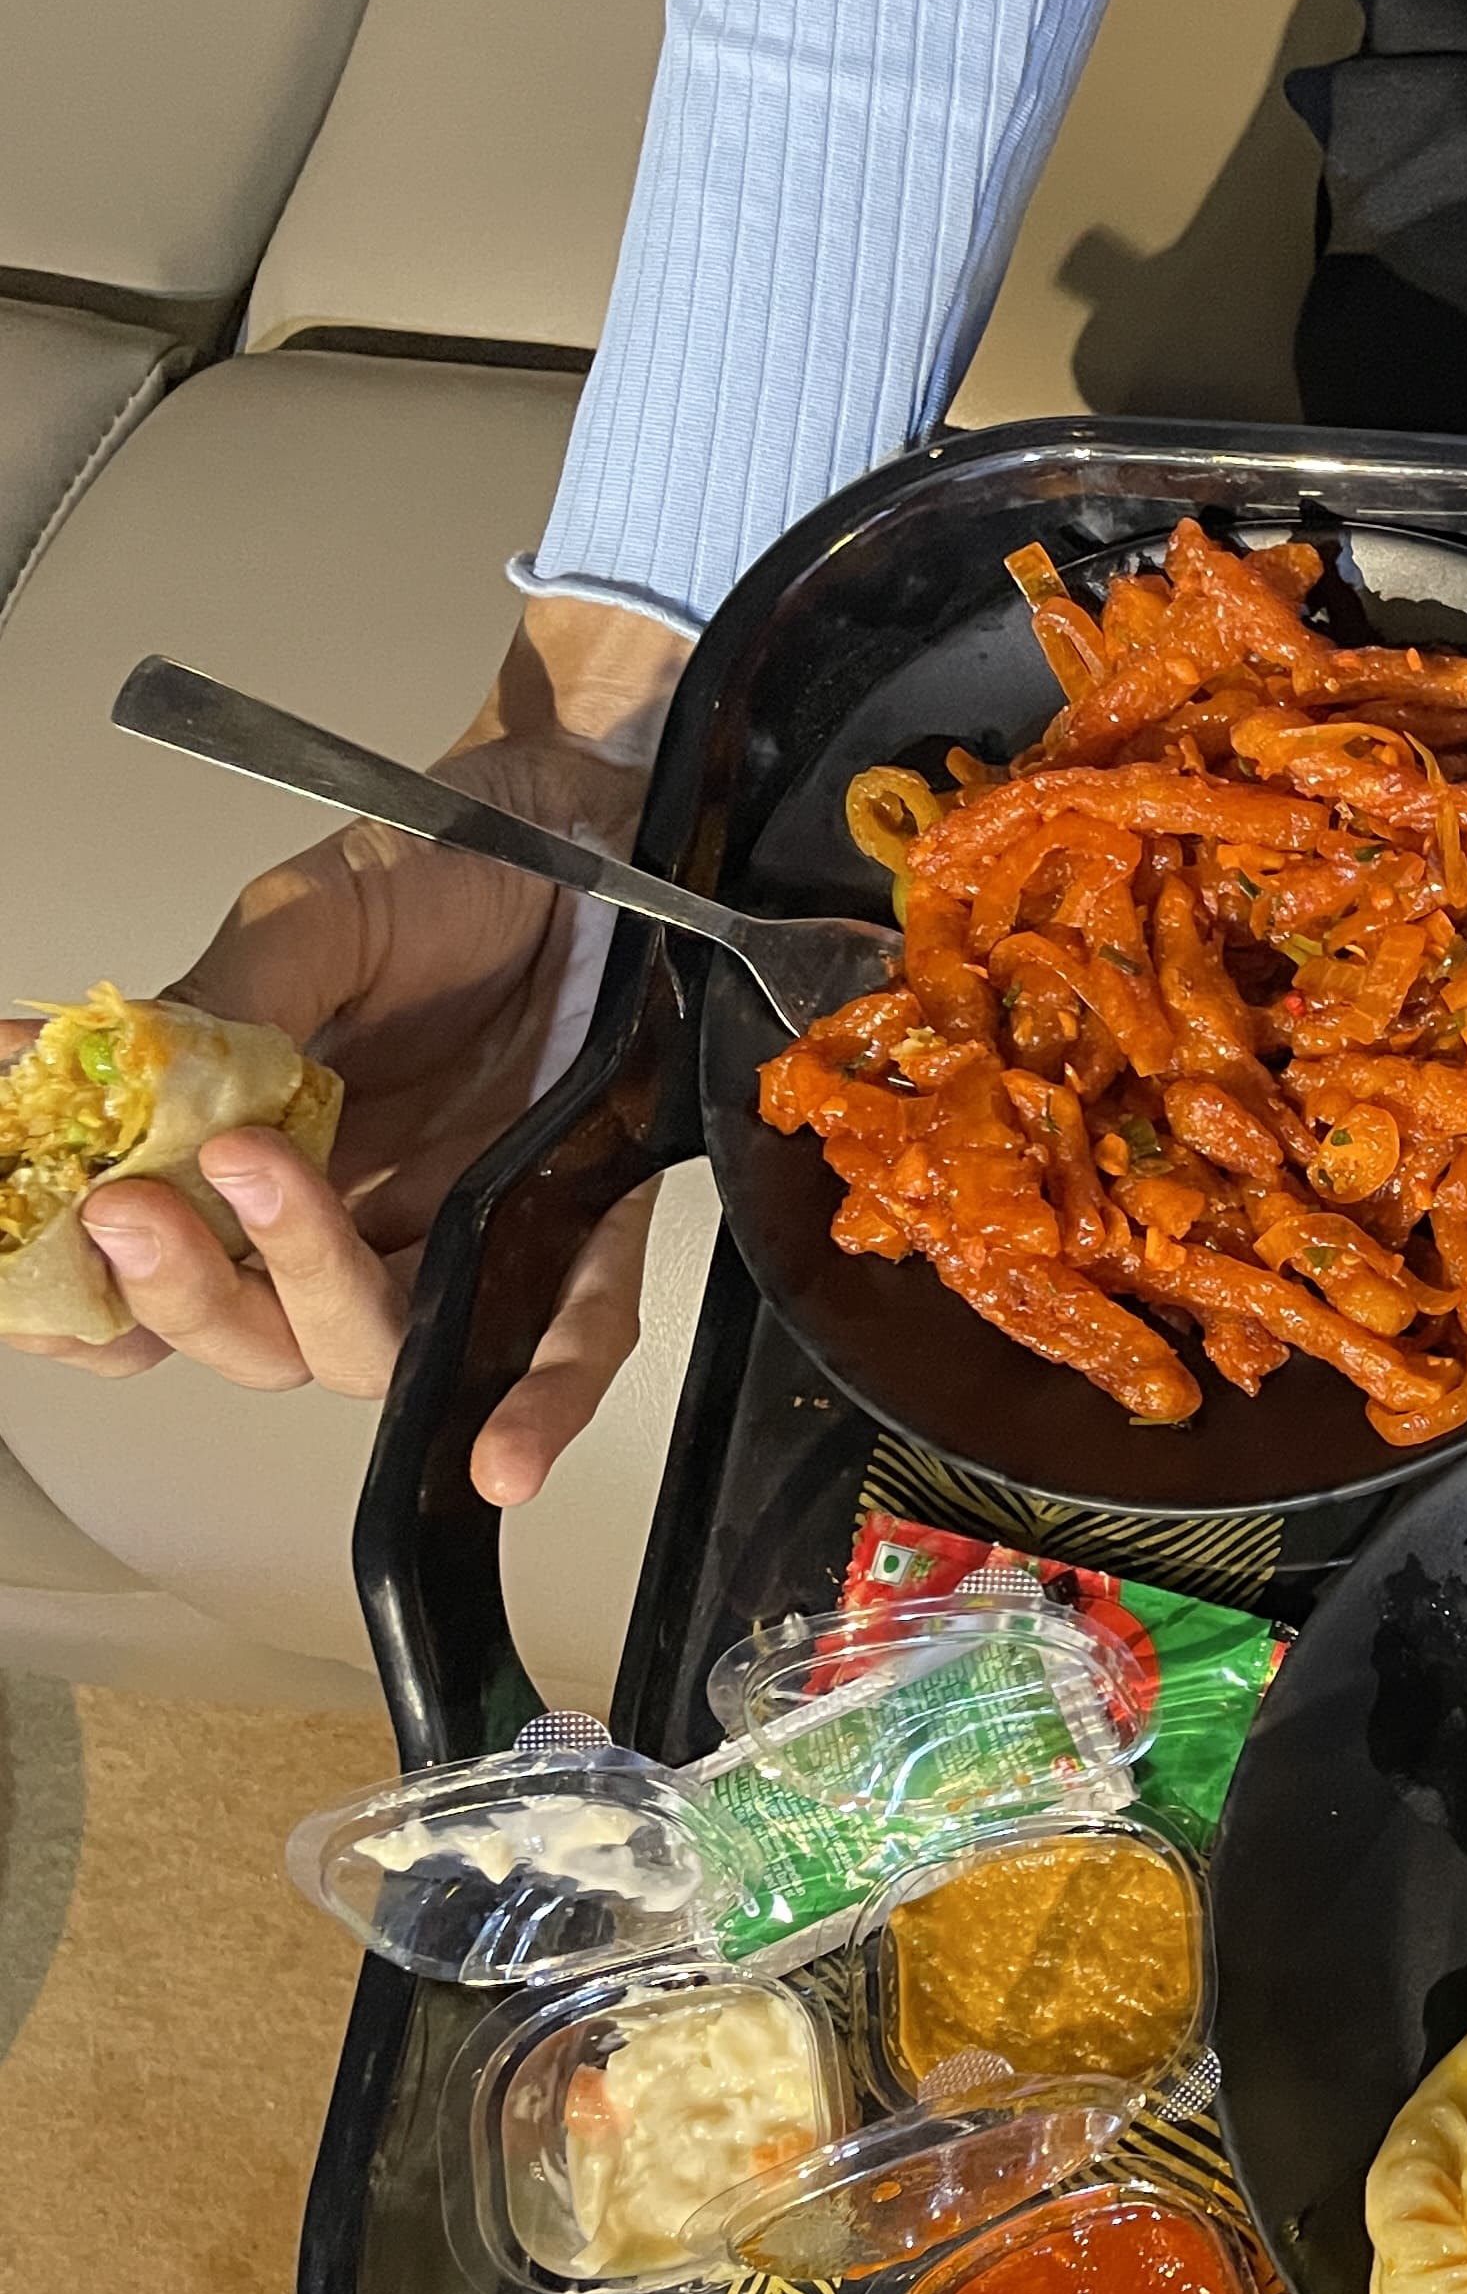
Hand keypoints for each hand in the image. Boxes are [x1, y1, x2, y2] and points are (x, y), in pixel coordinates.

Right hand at [4, 596, 693, 1504]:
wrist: (575, 827)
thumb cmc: (435, 877)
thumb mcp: (302, 927)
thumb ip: (217, 1013)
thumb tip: (104, 1076)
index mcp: (265, 1172)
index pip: (162, 1291)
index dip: (92, 1305)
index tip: (33, 1250)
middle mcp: (361, 1227)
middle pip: (260, 1337)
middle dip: (182, 1287)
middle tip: (127, 1204)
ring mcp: (471, 1234)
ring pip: (379, 1344)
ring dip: (306, 1289)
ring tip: (254, 1176)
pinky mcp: (585, 1220)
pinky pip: (574, 1335)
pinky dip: (535, 1401)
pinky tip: (496, 1466)